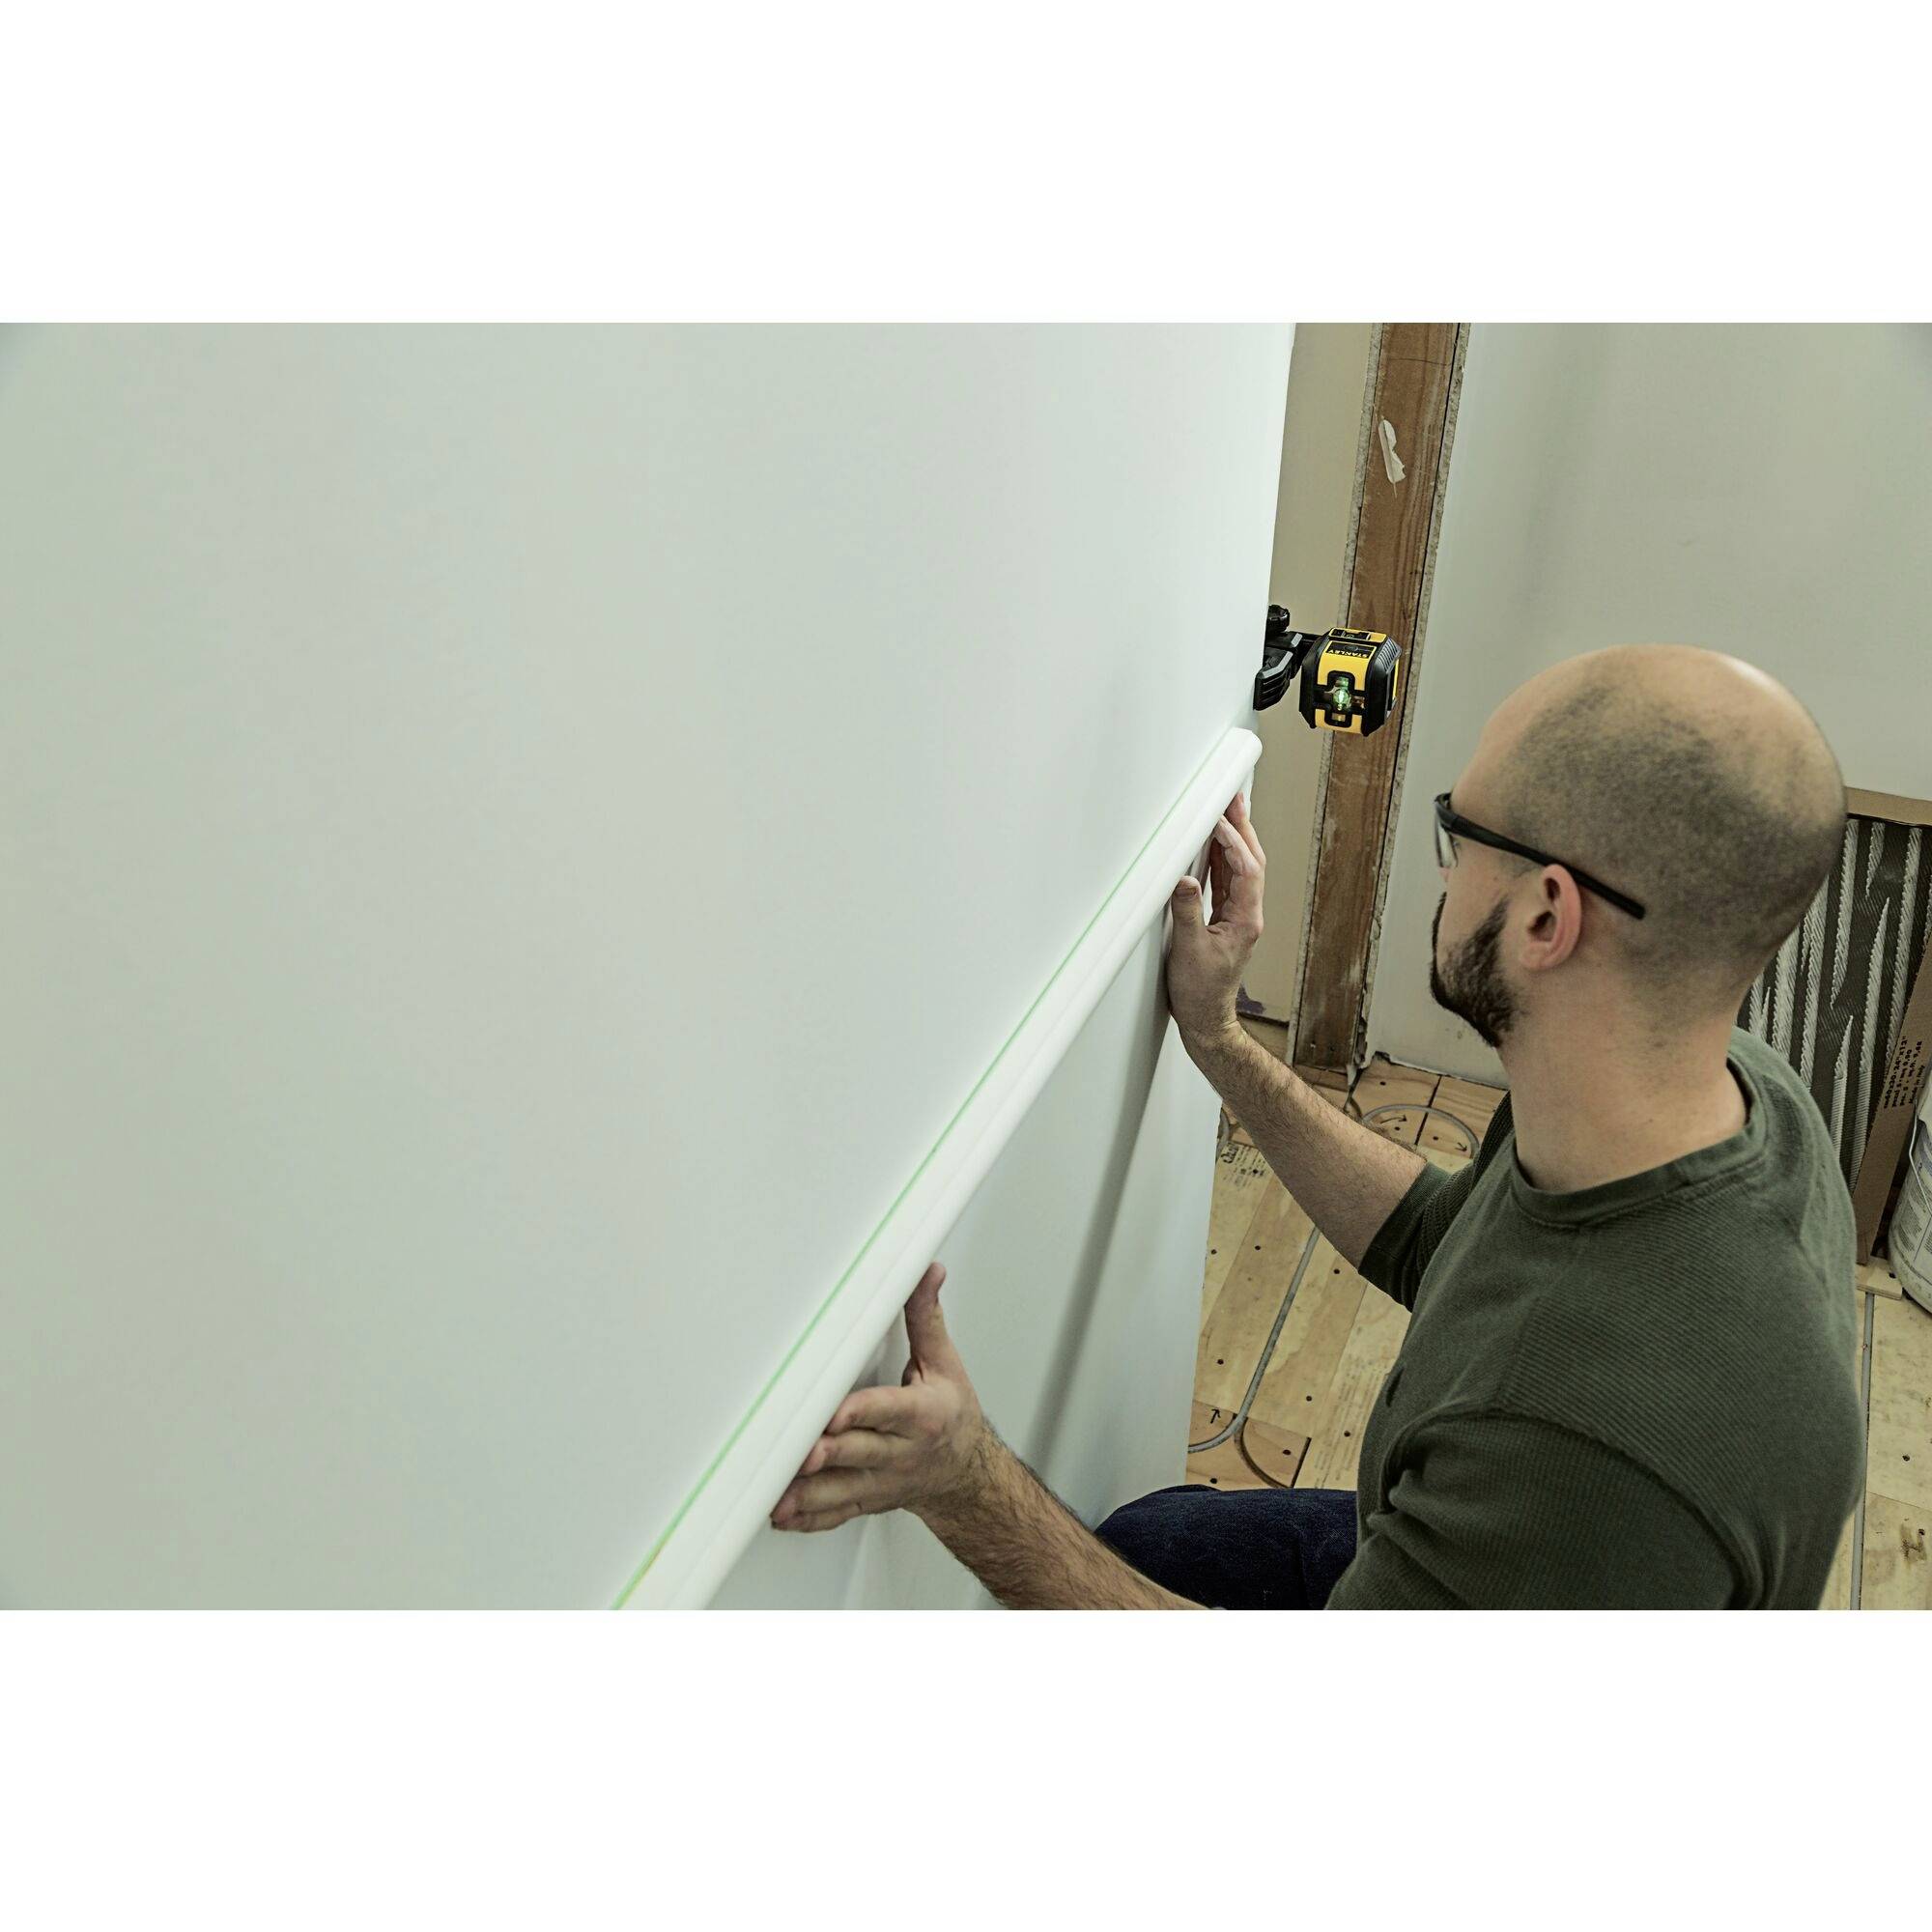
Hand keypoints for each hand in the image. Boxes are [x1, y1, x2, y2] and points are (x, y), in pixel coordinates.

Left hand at [770, 1263, 990, 1533]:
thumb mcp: (946, 1364)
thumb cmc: (953, 1417)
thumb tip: (927, 1271)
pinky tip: (783, 1516)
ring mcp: (882, 1481)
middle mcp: (901, 1453)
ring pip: (842, 1490)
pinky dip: (808, 1518)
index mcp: (921, 1416)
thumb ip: (926, 1319)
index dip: (860, 1413)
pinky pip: (835, 1513)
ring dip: (809, 1495)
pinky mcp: (866, 1499)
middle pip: (859, 1452)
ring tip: (778, 1497)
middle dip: (828, 1454)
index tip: (834, 1415)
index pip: (887, 1411)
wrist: (966, 1474)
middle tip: (800, 1453)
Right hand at [1165, 790, 1265, 1049]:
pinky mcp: (1225, 921)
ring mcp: (1238, 918)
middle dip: (1243, 829)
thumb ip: (1187, 912)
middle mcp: (1247, 916)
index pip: (1246, 871)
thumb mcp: (1187, 952)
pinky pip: (1227, 881)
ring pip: (1241, 869)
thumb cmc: (1200, 993)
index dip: (1234, 843)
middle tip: (1234, 799)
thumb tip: (1184, 879)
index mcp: (1246, 921)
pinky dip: (1221, 859)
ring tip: (1226, 811)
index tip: (1218, 821)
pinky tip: (1212, 846)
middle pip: (1251, 862)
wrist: (1206, 1019)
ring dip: (1234, 839)